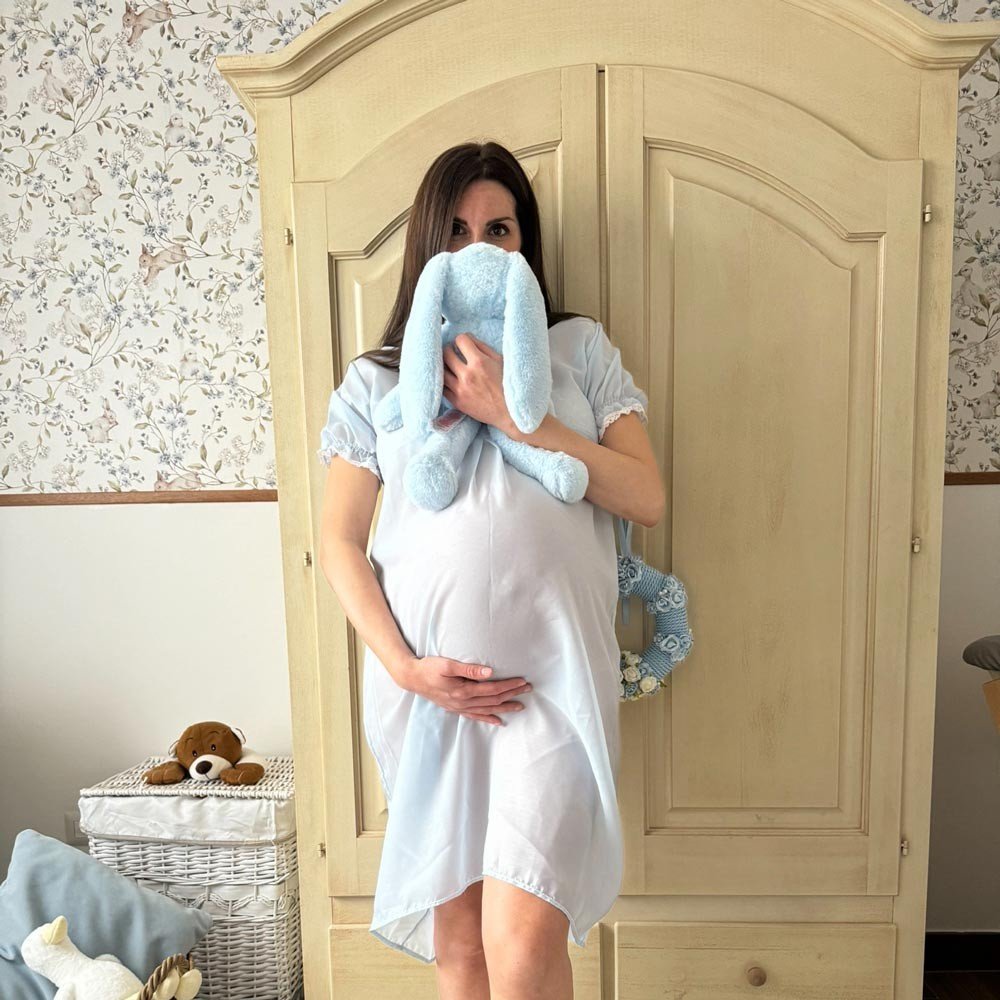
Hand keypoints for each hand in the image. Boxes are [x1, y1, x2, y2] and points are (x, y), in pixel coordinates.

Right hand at [398, 654, 532, 725]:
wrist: (412, 678)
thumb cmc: (429, 668)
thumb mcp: (447, 664)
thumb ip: (469, 669)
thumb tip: (490, 672)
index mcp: (463, 691)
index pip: (492, 689)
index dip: (509, 686)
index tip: (523, 681)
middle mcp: (463, 702)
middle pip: (493, 700)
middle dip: (512, 695)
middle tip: (528, 690)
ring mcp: (460, 707)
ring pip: (487, 710)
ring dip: (505, 708)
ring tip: (520, 706)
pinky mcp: (456, 708)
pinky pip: (476, 716)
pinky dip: (488, 719)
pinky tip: (498, 722)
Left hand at [442, 333, 517, 435]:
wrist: (509, 413)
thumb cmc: (508, 385)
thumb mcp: (501, 361)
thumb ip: (483, 347)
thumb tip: (468, 338)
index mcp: (480, 362)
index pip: (460, 340)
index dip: (462, 339)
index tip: (464, 344)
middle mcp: (467, 375)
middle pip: (446, 353)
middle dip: (450, 349)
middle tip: (454, 352)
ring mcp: (460, 390)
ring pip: (441, 371)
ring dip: (443, 365)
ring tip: (449, 365)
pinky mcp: (457, 402)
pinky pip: (442, 388)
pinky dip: (444, 381)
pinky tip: (449, 379)